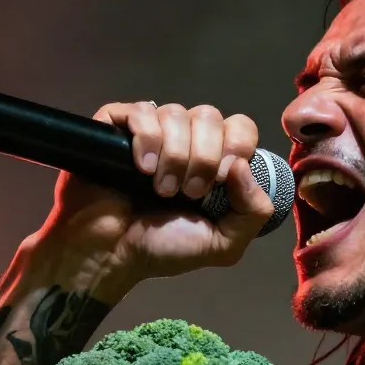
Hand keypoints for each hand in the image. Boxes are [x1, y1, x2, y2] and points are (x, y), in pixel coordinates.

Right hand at [24, 101, 276, 300]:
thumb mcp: (224, 244)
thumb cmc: (164, 249)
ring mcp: (152, 131)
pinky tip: (141, 169)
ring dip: (174, 156)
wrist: (110, 253)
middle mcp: (186, 140)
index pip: (240, 125)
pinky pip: (142, 111)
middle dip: (204, 157)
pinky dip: (147, 140)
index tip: (222, 179)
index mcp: (215, 160)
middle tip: (188, 193)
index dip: (236, 145)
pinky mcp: (117, 126)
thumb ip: (253, 212)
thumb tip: (245, 165)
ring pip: (176, 113)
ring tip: (160, 190)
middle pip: (210, 116)